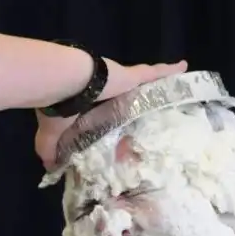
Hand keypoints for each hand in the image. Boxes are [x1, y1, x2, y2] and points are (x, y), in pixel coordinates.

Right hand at [35, 59, 186, 170]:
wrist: (64, 85)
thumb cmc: (60, 112)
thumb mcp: (53, 137)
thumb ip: (53, 151)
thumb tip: (50, 169)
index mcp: (94, 108)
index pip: (109, 113)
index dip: (117, 116)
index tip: (127, 127)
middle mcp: (111, 94)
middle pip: (132, 98)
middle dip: (142, 102)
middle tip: (159, 114)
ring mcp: (124, 83)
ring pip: (146, 84)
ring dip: (159, 86)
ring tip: (176, 92)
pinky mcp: (132, 76)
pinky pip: (156, 72)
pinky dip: (170, 70)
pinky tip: (184, 66)